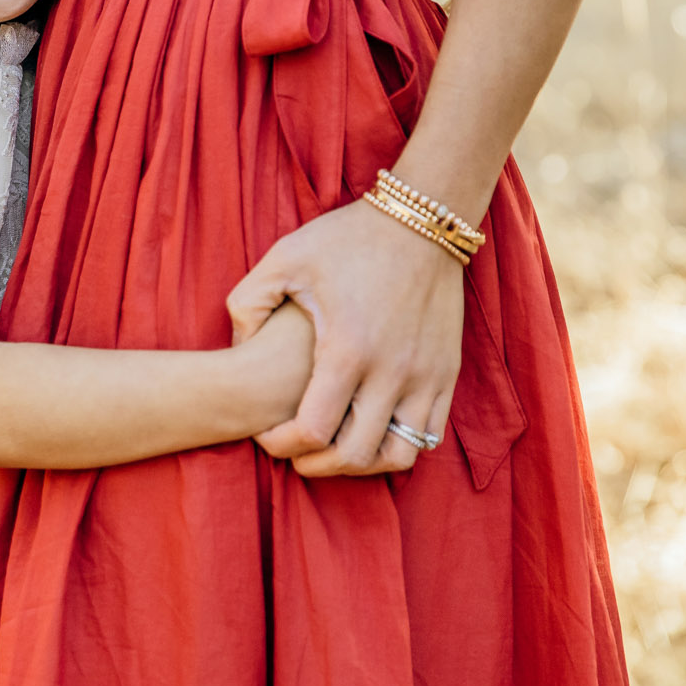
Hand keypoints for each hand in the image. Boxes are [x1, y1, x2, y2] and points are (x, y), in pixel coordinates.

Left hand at [227, 198, 461, 475]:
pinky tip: (370, 428)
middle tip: (294, 454)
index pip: (313, 431)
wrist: (421, 221)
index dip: (282, 445)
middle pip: (354, 455)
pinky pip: (428, 436)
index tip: (266, 437)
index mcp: (347, 348)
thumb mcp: (282, 258)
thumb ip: (247, 304)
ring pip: (397, 456)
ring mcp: (426, 376)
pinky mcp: (448, 374)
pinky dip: (398, 445)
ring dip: (361, 463)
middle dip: (316, 465)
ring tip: (334, 448)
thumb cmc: (346, 238)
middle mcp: (392, 371)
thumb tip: (238, 349)